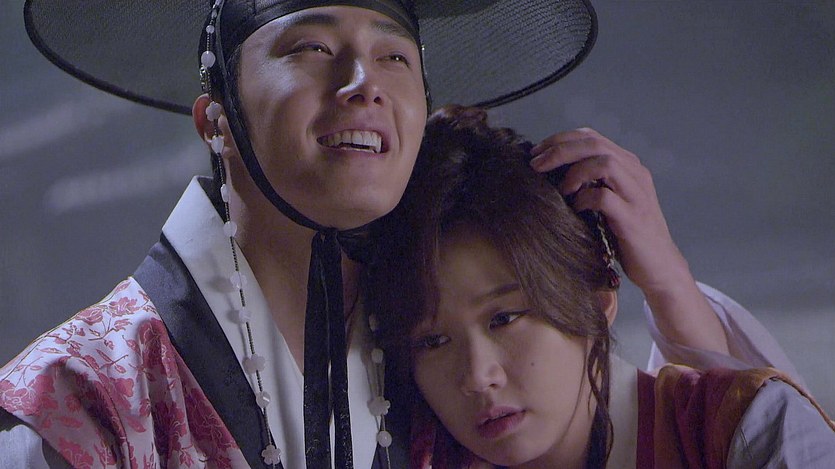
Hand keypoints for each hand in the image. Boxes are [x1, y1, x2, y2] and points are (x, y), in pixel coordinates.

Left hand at [529, 127, 686, 293]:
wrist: (660, 266)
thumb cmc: (626, 234)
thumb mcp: (608, 200)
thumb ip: (590, 182)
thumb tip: (549, 170)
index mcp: (628, 165)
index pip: (592, 137)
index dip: (560, 140)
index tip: (536, 153)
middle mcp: (636, 173)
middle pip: (595, 144)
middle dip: (559, 150)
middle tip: (535, 165)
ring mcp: (637, 195)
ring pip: (604, 164)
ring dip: (574, 173)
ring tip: (561, 190)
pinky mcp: (633, 218)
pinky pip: (604, 197)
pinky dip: (584, 200)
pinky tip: (576, 210)